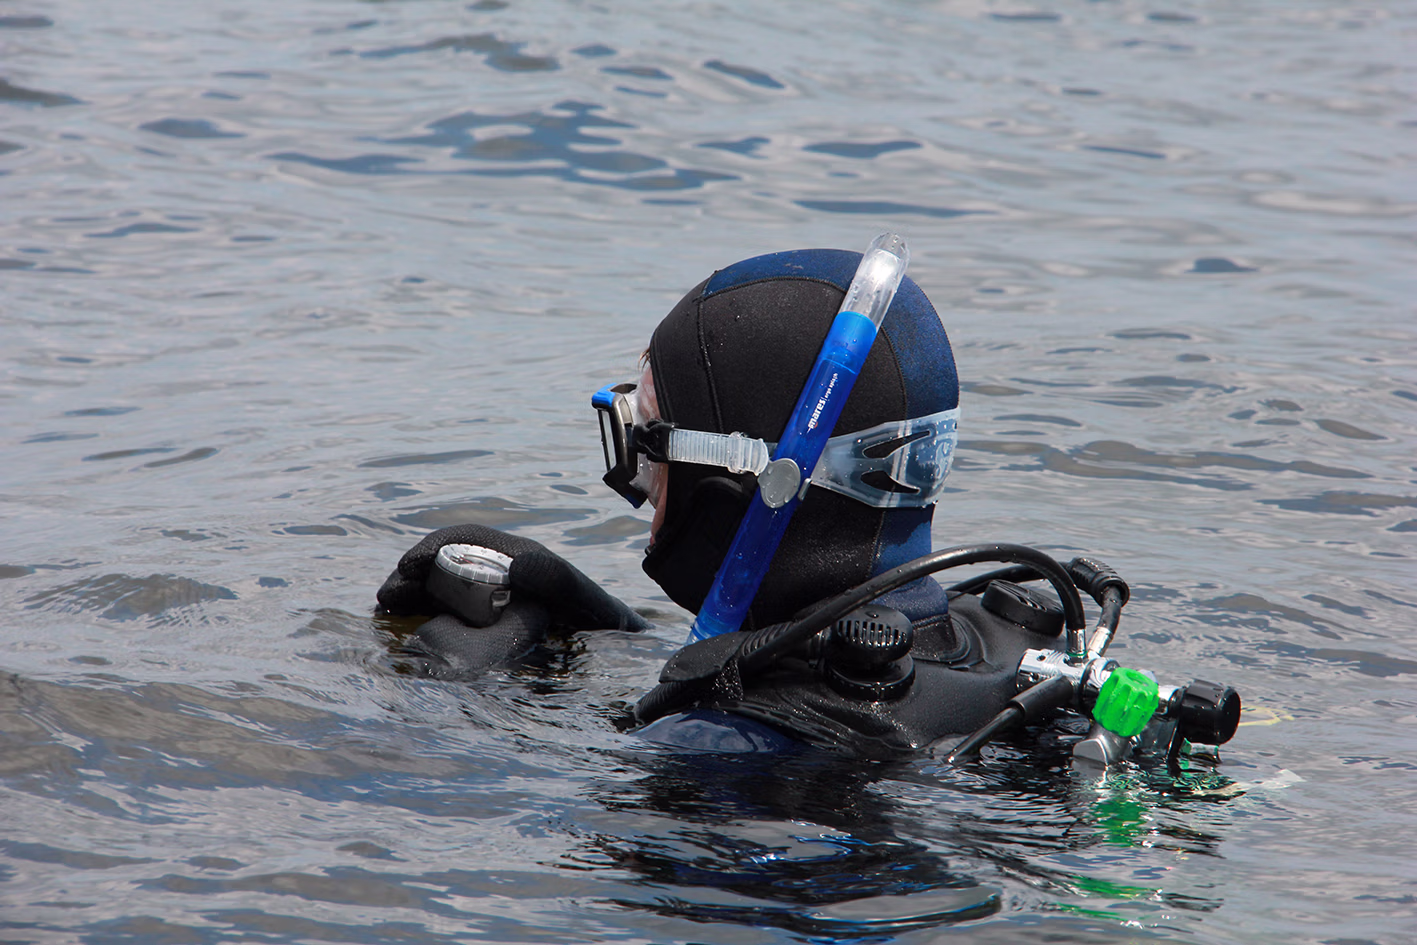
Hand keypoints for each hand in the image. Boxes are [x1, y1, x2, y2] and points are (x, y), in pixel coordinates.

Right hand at [377, 524, 648, 675]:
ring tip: (386, 608)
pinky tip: (402, 629)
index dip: (434, 548)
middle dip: (412, 574)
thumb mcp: (582, 598)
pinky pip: (444, 613)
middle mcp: (498, 571)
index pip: (466, 539)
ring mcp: (489, 598)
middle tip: (387, 596)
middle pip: (443, 562)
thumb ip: (557, 581)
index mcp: (518, 556)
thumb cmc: (600, 622)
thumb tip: (518, 565)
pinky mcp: (483, 626)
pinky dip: (420, 616)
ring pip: (438, 586)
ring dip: (410, 594)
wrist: (610, 650)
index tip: (408, 566)